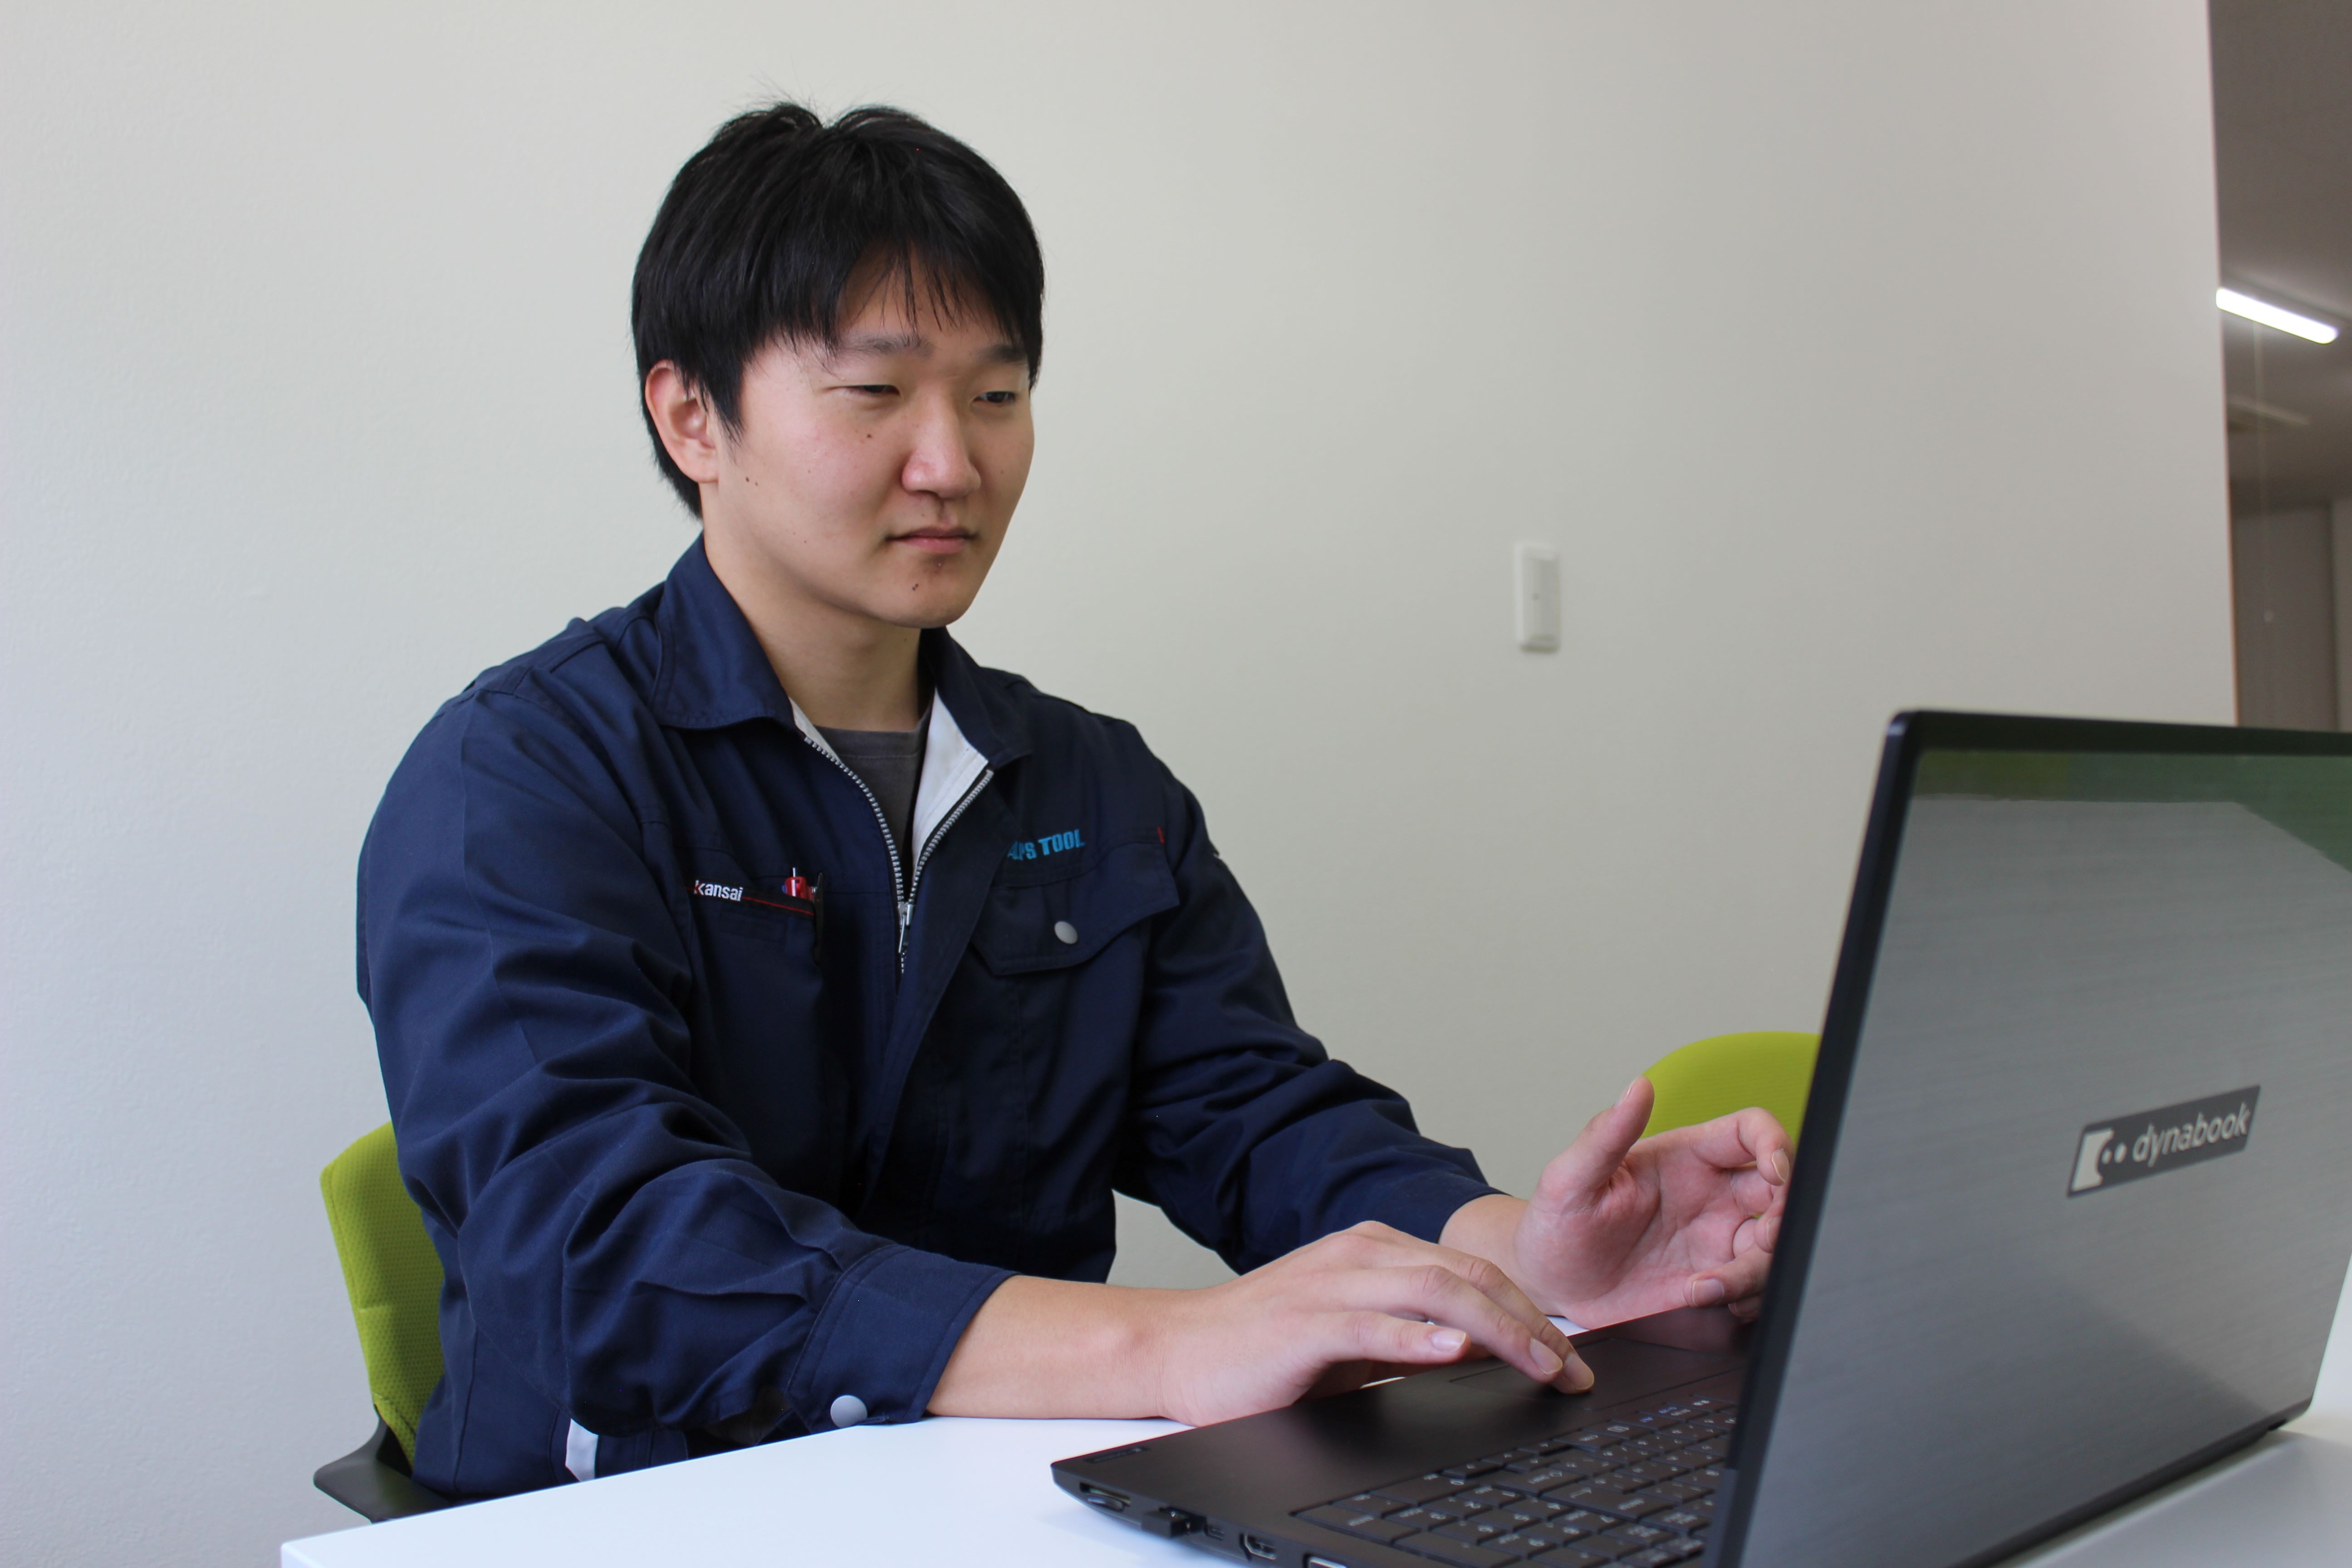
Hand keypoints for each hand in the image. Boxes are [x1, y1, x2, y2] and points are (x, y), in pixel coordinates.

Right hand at [1144, 1222, 1593, 1425]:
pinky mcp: (1304, 1323)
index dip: (1529, 1311)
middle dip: (1531, 1324)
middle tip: (1571, 1370)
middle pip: (1467, 1274)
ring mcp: (1332, 1284)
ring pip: (1435, 1290)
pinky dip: (1418, 1336)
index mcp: (1374, 1251)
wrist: (1177, 1350)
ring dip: (1498, 1328)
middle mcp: (1359, 1254)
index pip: (1472, 1270)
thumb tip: (1483, 1350)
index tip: (1568, 1357)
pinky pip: (1371, 1323)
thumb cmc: (1264, 1348)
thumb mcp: (1354, 1336)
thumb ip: (1413, 1333)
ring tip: (1539, 1363)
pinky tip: (1453, 1349)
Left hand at [1494, 1078, 1791, 1326]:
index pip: (1750, 1132)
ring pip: (1773, 1245)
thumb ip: (1605, 1135)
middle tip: (1758, 1240)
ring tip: (1705, 1287)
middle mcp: (1711, 1195)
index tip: (1774, 1174)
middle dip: (1783, 1215)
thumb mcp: (1570, 1178)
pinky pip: (1755, 1287)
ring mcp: (1715, 1240)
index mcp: (1685, 1157)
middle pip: (1781, 1191)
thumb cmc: (1556, 1221)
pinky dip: (1747, 1298)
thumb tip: (1637, 1087)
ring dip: (1756, 1269)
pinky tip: (1706, 1300)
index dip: (1776, 1145)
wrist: (1549, 1282)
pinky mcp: (1712, 1281)